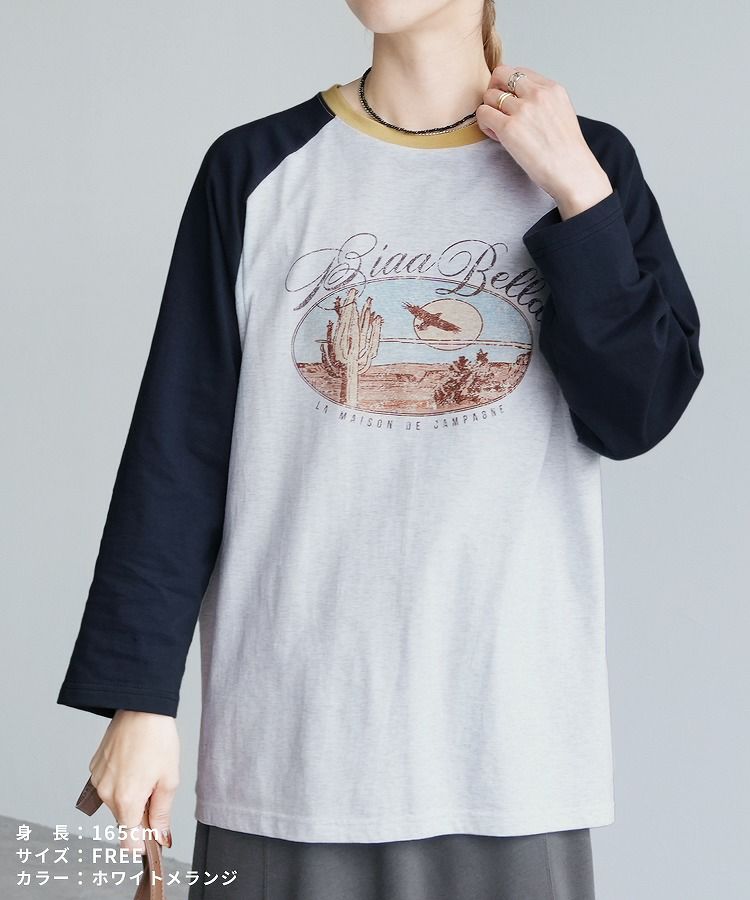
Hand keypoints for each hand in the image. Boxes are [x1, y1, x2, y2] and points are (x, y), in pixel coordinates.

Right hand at [88, 710, 178, 854]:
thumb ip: (163, 813)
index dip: (143, 843)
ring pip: (115, 803)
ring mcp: (97, 780)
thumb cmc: (157, 739)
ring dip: (130, 796)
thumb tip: (160, 837)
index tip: (154, 835)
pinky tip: (133, 762)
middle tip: (156, 788)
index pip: (128, 842)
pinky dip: (120, 781)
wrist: (141, 707)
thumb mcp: (169, 779)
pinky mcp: (94, 767)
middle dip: (140, 812)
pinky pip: (108, 785)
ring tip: (144, 769)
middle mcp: (106, 794)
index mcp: (126, 800)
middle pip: (124, 820)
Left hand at [476, 64, 613, 219]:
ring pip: (489, 95)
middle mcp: (537, 93)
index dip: (509, 87)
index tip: (512, 105)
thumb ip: (544, 102)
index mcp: (552, 88)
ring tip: (499, 129)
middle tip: (498, 111)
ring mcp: (523, 109)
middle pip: (500, 74)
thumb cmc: (567, 153)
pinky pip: (483, 113)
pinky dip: (485, 124)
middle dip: (494, 90)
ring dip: (490, 111)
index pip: (519, 72)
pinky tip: (497, 136)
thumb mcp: (562, 114)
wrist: (572, 172)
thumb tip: (521, 102)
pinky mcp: (509, 128)